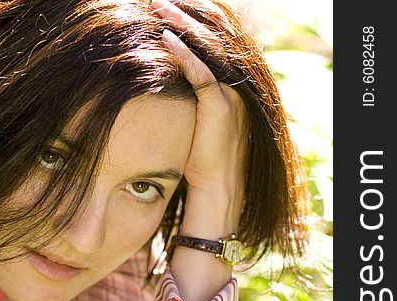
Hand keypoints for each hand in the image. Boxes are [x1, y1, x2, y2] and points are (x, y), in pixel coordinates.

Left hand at [152, 0, 248, 237]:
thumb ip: (192, 92)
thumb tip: (167, 75)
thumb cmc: (202, 157)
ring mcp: (231, 93)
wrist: (217, 187)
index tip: (167, 7)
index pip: (216, 38)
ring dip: (182, 24)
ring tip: (158, 7)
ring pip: (207, 48)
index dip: (194, 19)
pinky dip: (183, 54)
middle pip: (213, 35)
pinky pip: (200, 73)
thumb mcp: (199, 118)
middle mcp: (237, 82)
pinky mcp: (220, 106)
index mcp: (234, 81)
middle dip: (187, 13)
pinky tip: (165, 38)